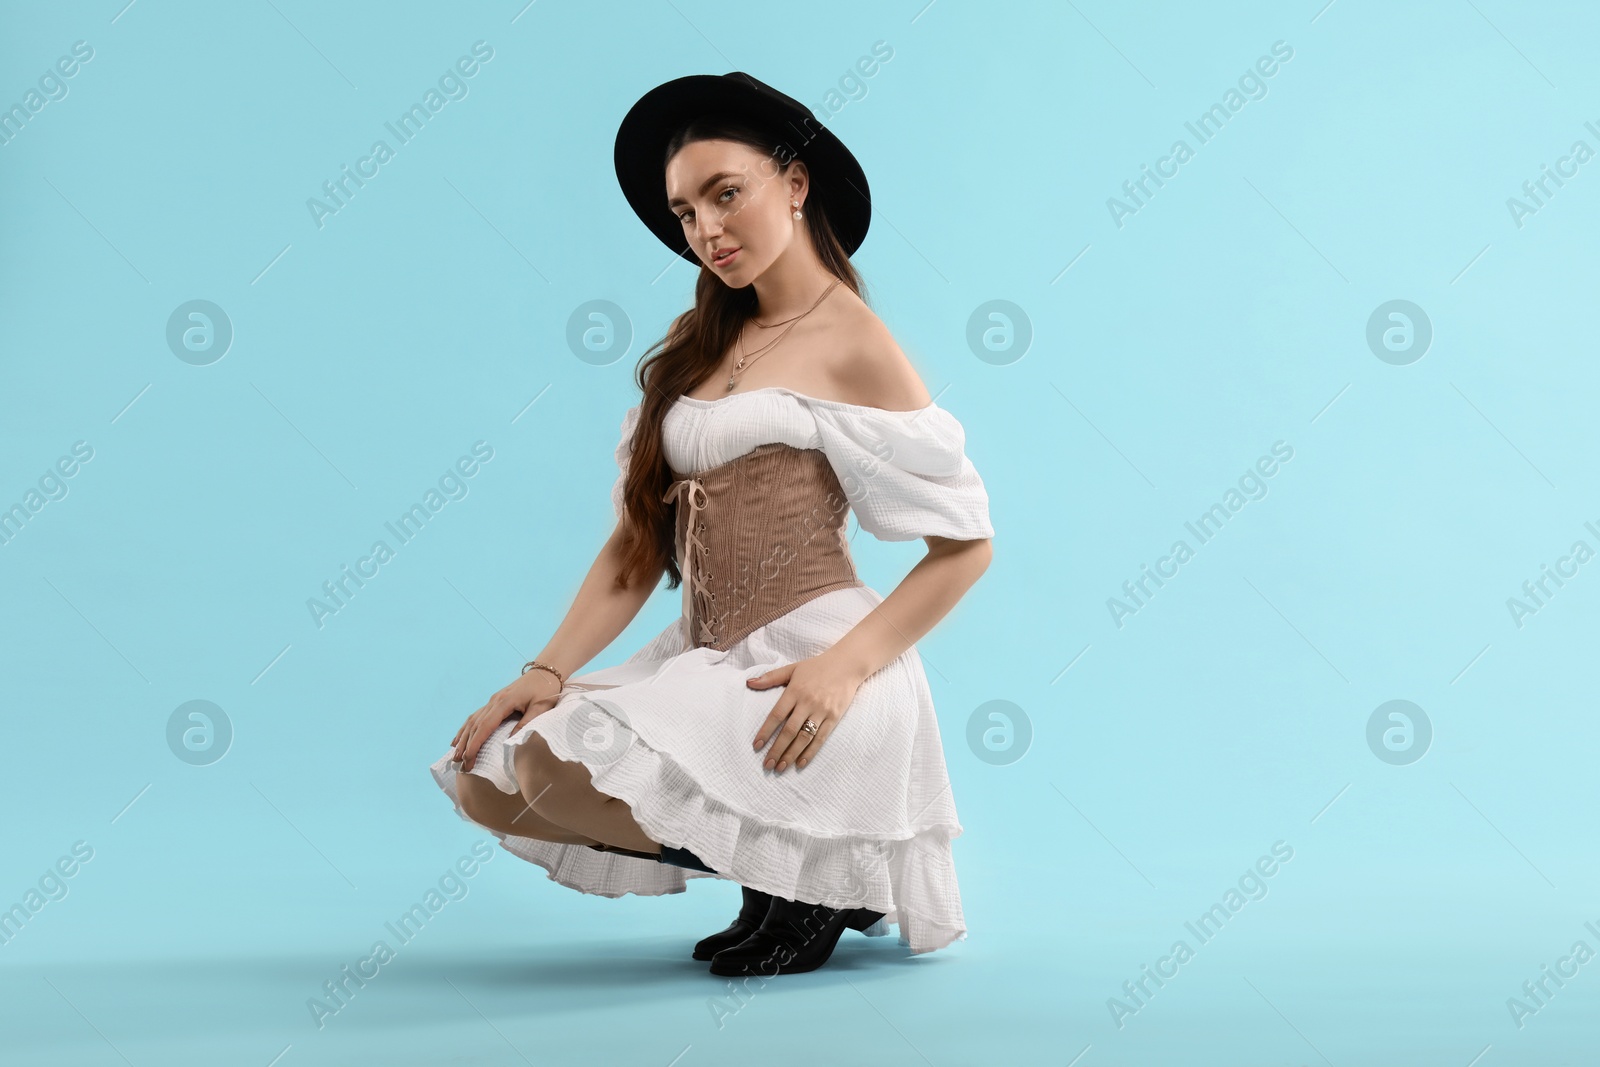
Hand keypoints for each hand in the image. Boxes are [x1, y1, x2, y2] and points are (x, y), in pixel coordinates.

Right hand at [450, 669, 562, 771]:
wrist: (545, 671)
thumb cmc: (545, 689)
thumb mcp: (540, 708)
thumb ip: (526, 723)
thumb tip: (510, 741)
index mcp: (504, 702)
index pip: (485, 726)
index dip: (475, 744)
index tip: (468, 759)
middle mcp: (494, 701)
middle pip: (475, 725)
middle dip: (466, 746)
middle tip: (459, 764)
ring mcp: (493, 700)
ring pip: (472, 721)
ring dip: (463, 738)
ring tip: (455, 755)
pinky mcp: (494, 701)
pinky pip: (476, 716)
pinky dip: (466, 729)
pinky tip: (458, 739)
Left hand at [747, 652, 865, 773]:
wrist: (847, 665)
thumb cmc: (817, 667)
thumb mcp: (792, 668)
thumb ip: (770, 677)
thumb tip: (749, 683)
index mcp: (795, 691)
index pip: (776, 715)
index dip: (766, 731)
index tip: (757, 746)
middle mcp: (807, 702)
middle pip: (789, 731)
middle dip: (777, 749)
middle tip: (767, 765)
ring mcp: (822, 711)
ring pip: (804, 738)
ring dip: (791, 754)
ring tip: (780, 767)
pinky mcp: (834, 717)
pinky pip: (821, 738)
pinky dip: (810, 752)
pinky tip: (800, 763)